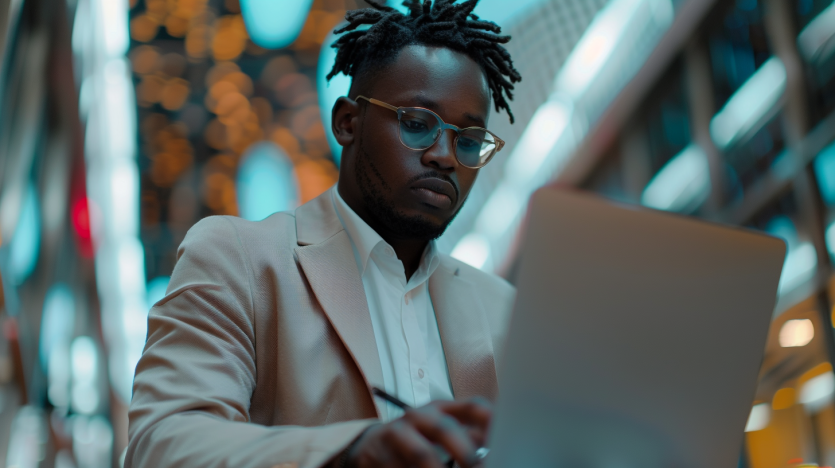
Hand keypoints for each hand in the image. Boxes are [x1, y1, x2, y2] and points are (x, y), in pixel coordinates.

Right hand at [346, 397, 491, 467]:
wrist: (371, 448)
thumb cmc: (417, 440)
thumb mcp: (441, 433)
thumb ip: (468, 440)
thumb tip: (500, 452)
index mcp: (442, 409)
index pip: (473, 407)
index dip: (492, 422)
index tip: (506, 440)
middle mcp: (420, 416)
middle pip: (446, 429)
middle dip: (465, 452)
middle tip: (477, 466)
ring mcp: (398, 433)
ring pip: (422, 453)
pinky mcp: (382, 455)